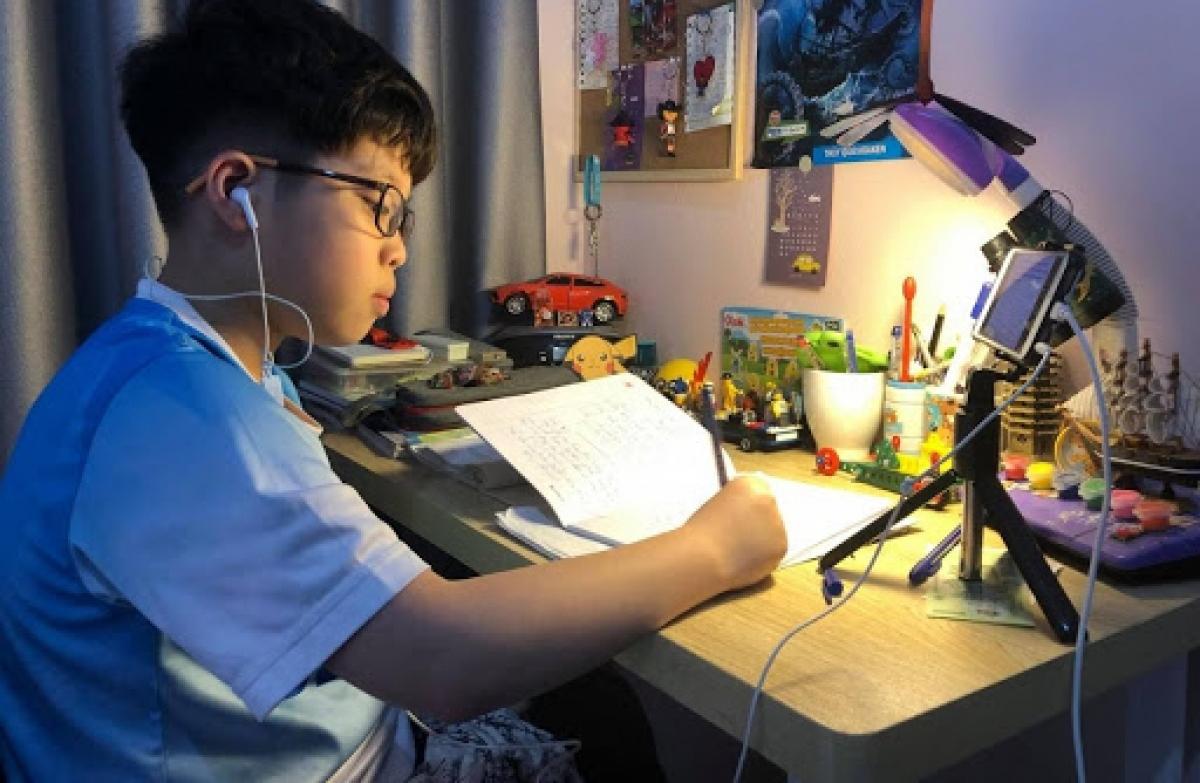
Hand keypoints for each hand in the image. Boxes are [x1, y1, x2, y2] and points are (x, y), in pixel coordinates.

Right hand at [684, 474, 787, 590]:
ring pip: (774, 530)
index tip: (740, 513)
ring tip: (738, 549)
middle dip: (758, 520)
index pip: (758, 487)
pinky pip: (775, 549)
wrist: (702, 557)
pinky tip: (745, 558)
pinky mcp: (781, 545)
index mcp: (748, 484)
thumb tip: (747, 515)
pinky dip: (764, 556)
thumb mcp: (716, 506)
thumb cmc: (701, 533)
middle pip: (768, 507)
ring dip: (762, 538)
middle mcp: (767, 499)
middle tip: (740, 534)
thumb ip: (736, 504)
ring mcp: (777, 522)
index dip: (749, 503)